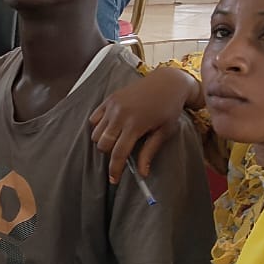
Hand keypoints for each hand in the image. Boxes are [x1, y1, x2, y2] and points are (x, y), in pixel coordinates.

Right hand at [89, 67, 196, 183]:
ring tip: (117, 141)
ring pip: (96, 133)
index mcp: (135, 125)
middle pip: (103, 145)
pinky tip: (111, 128)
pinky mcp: (109, 99)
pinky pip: (94, 119)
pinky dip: (99, 128)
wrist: (167, 82)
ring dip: (103, 142)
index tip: (114, 180)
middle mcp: (120, 115)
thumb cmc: (169, 109)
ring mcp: (112, 106)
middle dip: (109, 154)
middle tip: (120, 154)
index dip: (114, 170)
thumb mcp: (164, 132)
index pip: (118, 153)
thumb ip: (149, 152)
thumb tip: (142, 173)